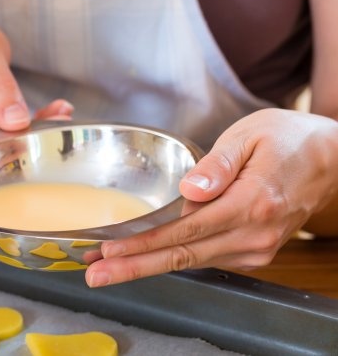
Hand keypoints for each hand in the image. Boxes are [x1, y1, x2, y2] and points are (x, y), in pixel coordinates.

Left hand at [85, 109, 337, 287]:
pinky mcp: (255, 251)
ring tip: (108, 264)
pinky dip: (175, 256)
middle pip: (184, 256)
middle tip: (95, 274)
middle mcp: (254, 234)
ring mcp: (257, 247)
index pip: (185, 231)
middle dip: (134, 267)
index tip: (110, 250)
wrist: (331, 157)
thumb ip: (217, 164)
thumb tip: (189, 189)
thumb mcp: (249, 136)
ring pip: (193, 261)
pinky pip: (207, 256)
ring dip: (148, 263)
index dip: (144, 243)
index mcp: (251, 203)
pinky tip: (145, 253)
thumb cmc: (288, 138)